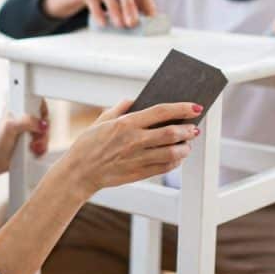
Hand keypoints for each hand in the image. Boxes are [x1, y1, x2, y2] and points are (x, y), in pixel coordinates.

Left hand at [0, 101, 49, 175]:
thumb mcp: (10, 126)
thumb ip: (27, 121)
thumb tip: (41, 123)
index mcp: (17, 110)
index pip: (35, 102)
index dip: (42, 110)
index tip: (41, 119)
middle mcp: (23, 120)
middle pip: (43, 120)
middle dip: (43, 130)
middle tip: (35, 135)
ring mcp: (27, 132)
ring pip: (44, 133)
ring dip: (42, 141)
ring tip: (32, 146)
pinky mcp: (30, 144)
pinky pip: (43, 144)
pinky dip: (41, 148)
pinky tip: (34, 151)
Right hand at [60, 100, 202, 195]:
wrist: (79, 172)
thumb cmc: (88, 144)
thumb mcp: (101, 119)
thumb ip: (120, 107)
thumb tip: (136, 100)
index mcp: (126, 123)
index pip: (161, 111)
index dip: (181, 108)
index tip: (195, 107)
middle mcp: (135, 140)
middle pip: (171, 133)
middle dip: (188, 130)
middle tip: (194, 128)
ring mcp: (138, 158)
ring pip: (171, 152)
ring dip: (184, 147)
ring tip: (188, 144)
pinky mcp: (138, 173)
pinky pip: (164, 167)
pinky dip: (175, 162)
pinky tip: (177, 157)